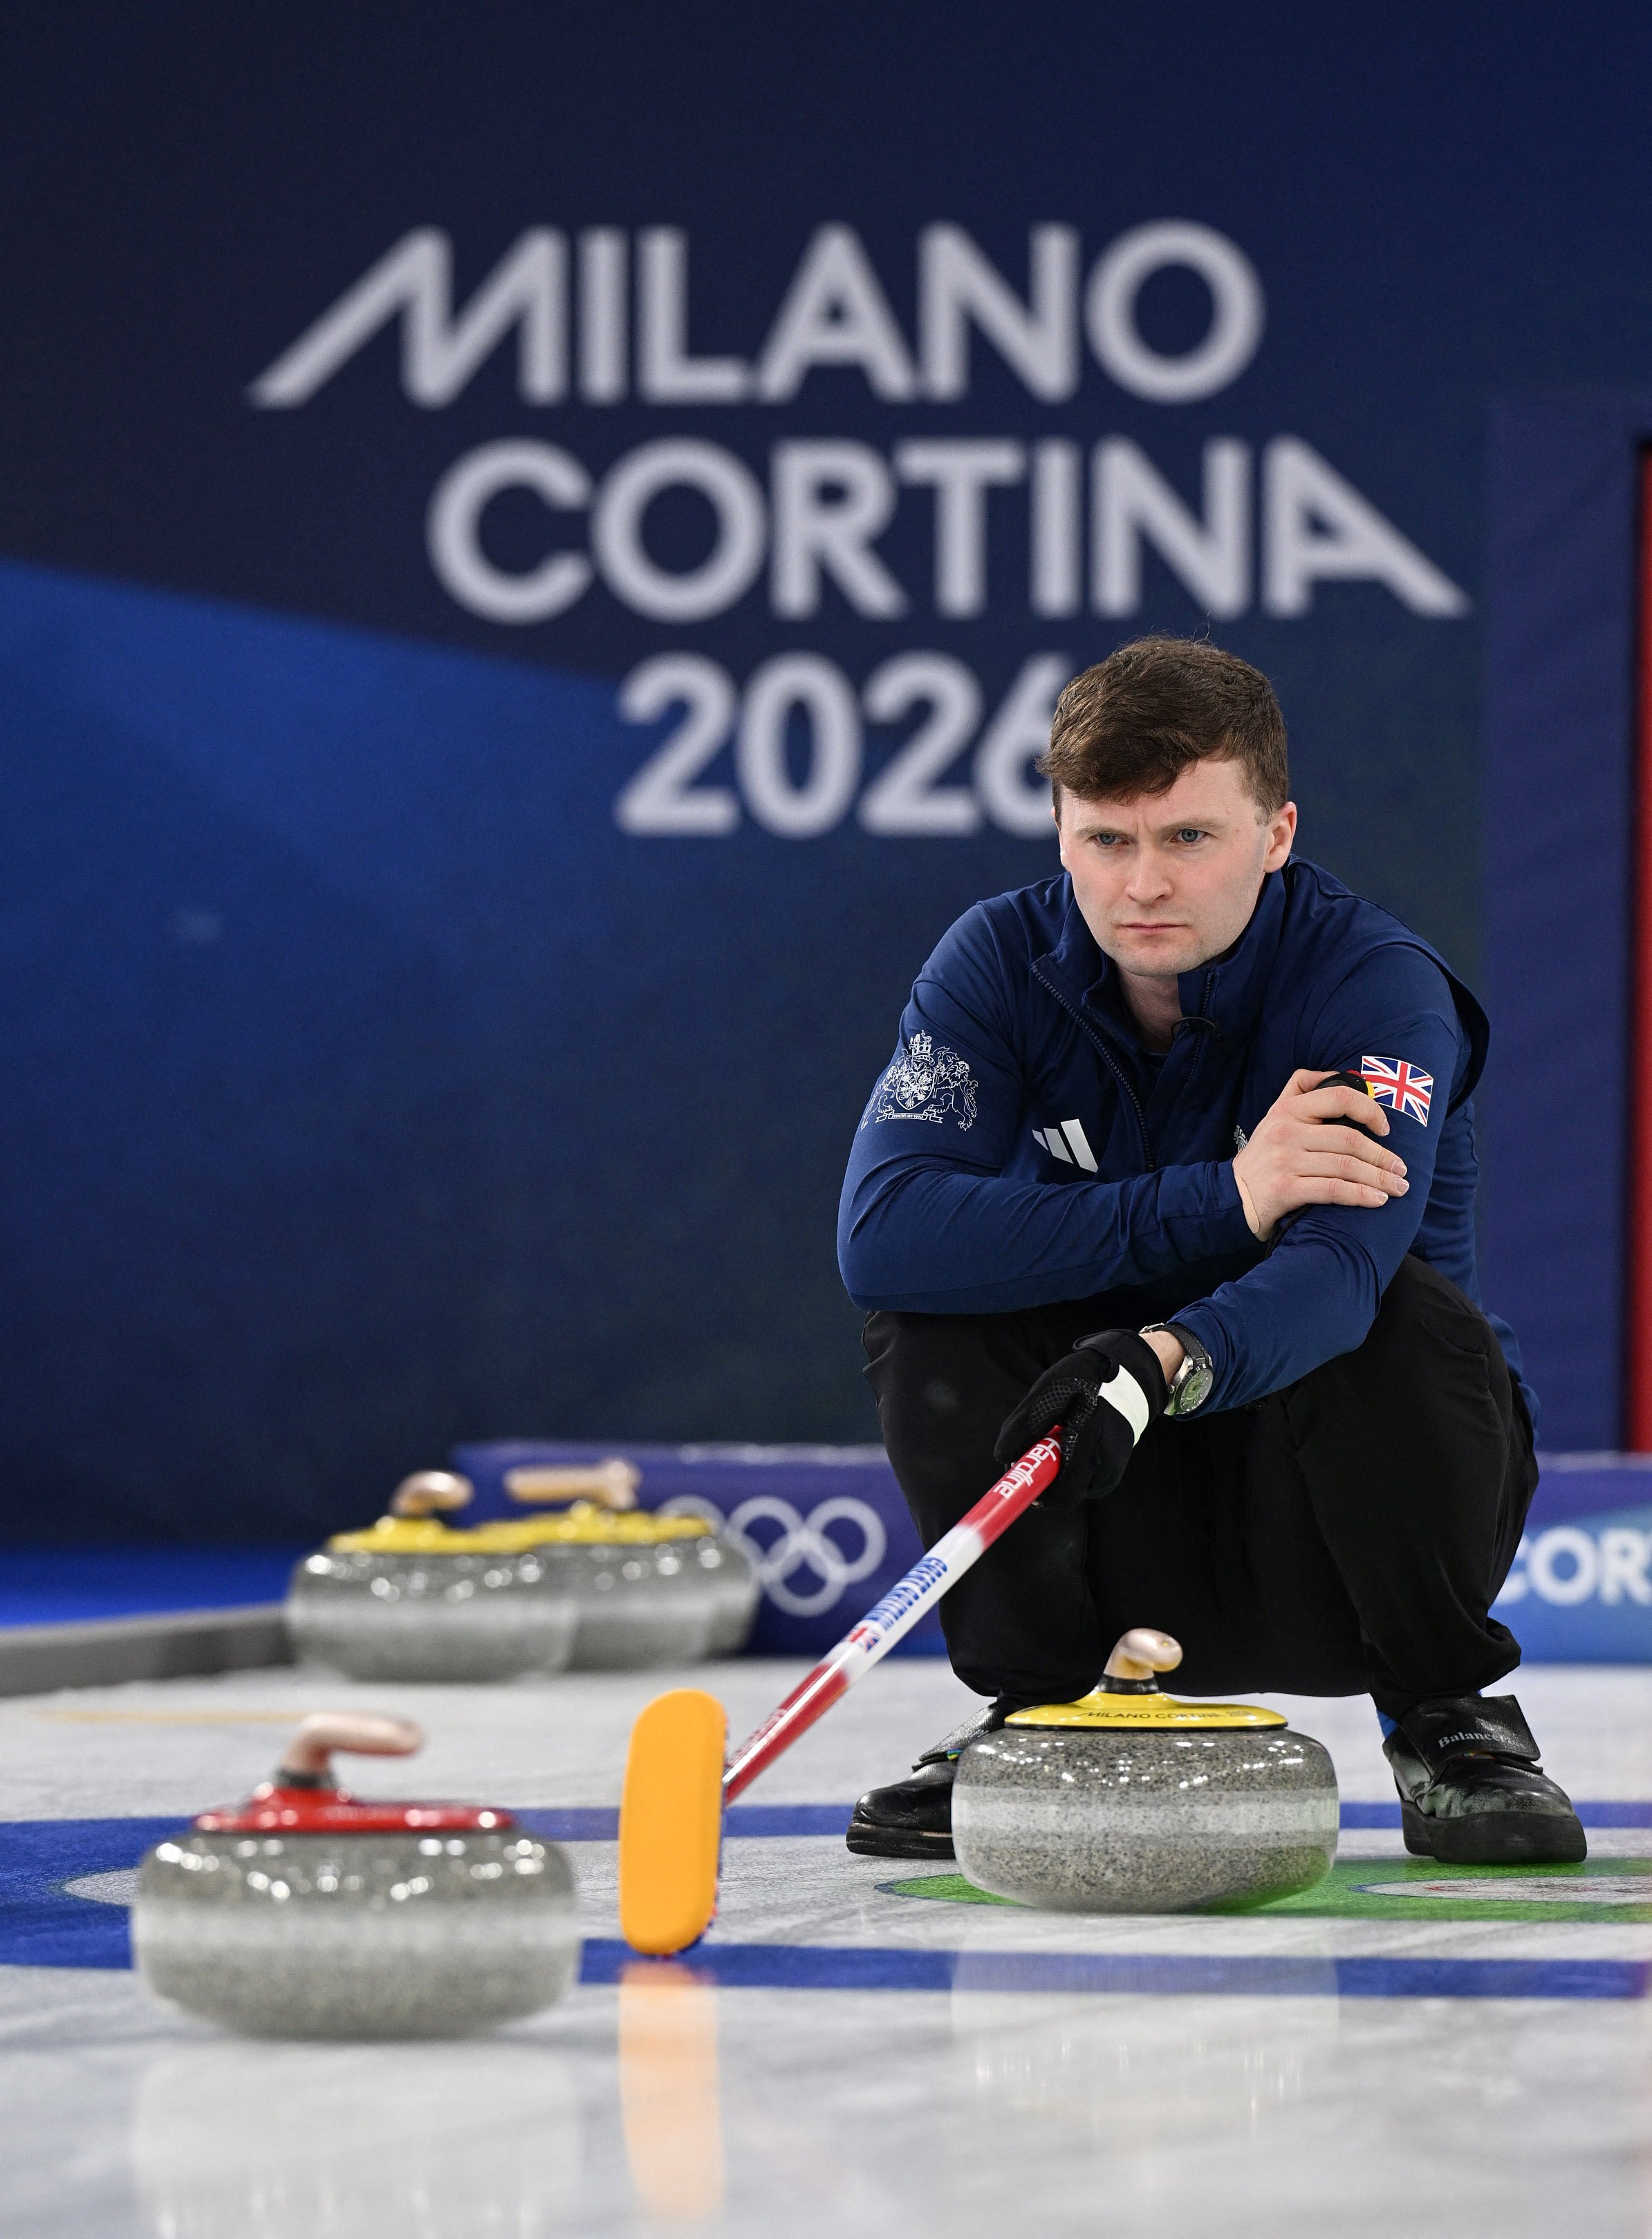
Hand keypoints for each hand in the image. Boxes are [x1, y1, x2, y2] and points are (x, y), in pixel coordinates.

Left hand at [993, 1328, 1167, 1505]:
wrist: (1128, 1379)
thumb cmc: (1086, 1380)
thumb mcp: (1049, 1393)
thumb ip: (1025, 1426)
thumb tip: (1003, 1458)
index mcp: (1091, 1447)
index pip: (1063, 1494)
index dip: (1037, 1492)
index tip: (1020, 1476)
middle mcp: (1106, 1468)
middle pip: (1063, 1494)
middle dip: (1044, 1476)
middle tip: (1037, 1447)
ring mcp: (1111, 1473)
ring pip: (1071, 1487)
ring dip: (1057, 1469)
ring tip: (1060, 1436)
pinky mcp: (1112, 1473)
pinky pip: (1081, 1480)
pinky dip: (1070, 1466)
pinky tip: (1073, 1440)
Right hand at [1232, 1069, 1407, 1241]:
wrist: (1233, 1196)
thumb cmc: (1264, 1155)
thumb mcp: (1274, 1115)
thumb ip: (1301, 1090)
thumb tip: (1341, 1074)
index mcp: (1288, 1109)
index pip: (1339, 1096)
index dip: (1370, 1110)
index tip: (1385, 1129)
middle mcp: (1286, 1131)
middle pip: (1349, 1139)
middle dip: (1383, 1157)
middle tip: (1401, 1170)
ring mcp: (1285, 1160)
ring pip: (1345, 1166)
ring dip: (1379, 1179)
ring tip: (1397, 1188)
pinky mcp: (1285, 1189)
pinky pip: (1333, 1190)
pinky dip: (1360, 1195)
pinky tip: (1377, 1200)